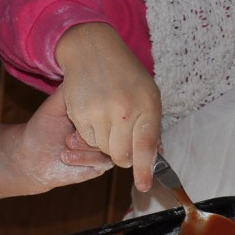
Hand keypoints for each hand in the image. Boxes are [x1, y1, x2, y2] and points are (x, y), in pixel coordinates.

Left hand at [15, 87, 114, 190]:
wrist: (32, 157)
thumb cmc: (43, 128)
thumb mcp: (54, 105)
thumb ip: (67, 91)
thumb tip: (79, 70)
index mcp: (96, 111)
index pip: (107, 106)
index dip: (93, 109)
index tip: (72, 115)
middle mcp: (104, 128)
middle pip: (112, 126)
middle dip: (91, 130)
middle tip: (70, 134)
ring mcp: (105, 147)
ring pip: (109, 144)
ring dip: (86, 145)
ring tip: (66, 143)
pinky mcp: (100, 166)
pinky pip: (102, 161)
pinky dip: (83, 158)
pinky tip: (65, 155)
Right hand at [56, 23, 161, 190]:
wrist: (92, 48)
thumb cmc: (126, 73)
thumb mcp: (149, 94)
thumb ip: (152, 126)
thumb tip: (154, 157)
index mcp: (146, 106)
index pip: (146, 147)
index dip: (144, 170)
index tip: (144, 186)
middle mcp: (123, 111)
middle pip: (122, 155)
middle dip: (123, 154)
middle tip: (122, 138)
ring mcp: (99, 112)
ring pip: (102, 149)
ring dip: (106, 141)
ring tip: (108, 118)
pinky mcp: (79, 113)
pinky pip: (87, 138)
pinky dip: (91, 132)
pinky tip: (94, 112)